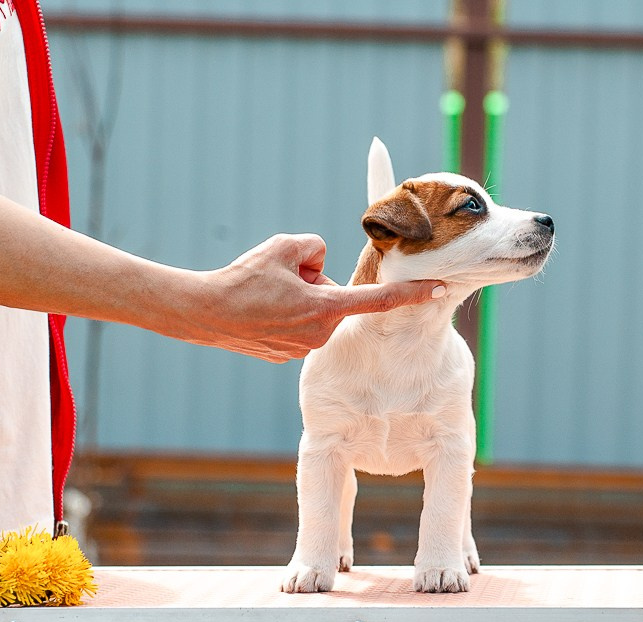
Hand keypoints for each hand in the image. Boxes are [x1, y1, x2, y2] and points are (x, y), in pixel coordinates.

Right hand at [174, 234, 443, 362]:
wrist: (203, 313)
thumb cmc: (243, 278)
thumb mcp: (284, 245)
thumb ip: (317, 246)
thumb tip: (322, 264)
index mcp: (327, 308)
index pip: (379, 299)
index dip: (412, 291)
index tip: (439, 288)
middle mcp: (322, 334)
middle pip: (335, 294)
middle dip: (316, 282)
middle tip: (280, 280)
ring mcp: (304, 348)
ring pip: (317, 310)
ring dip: (300, 298)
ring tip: (265, 297)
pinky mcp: (288, 355)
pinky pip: (300, 324)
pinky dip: (286, 314)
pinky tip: (260, 312)